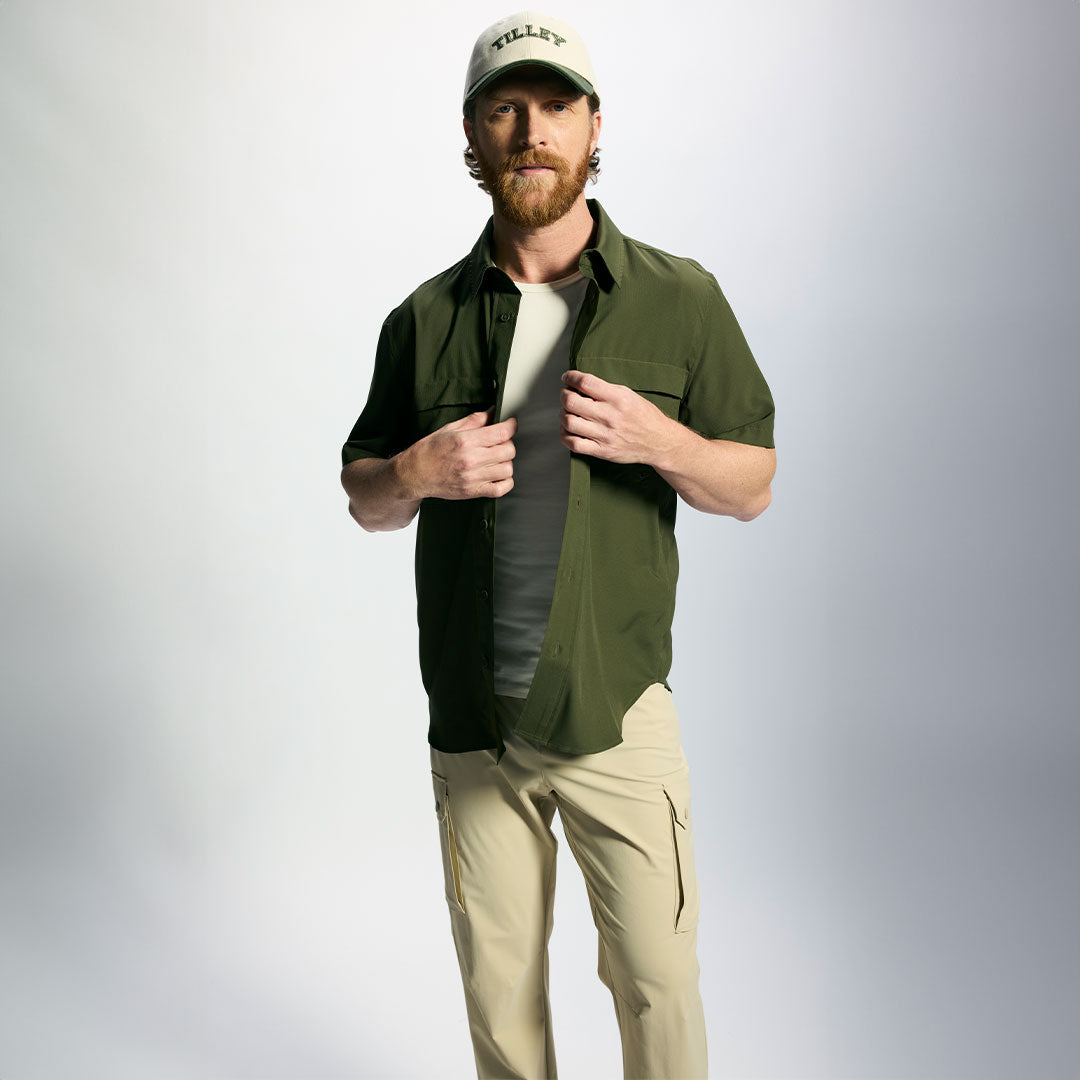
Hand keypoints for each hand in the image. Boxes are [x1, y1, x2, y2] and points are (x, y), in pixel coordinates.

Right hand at [399, 407, 516, 499]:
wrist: (415, 474)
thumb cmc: (429, 451)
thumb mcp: (449, 429)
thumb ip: (474, 420)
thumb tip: (491, 412)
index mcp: (466, 440)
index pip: (501, 433)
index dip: (511, 427)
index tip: (511, 425)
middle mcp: (471, 459)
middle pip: (508, 450)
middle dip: (507, 444)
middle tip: (499, 443)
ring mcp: (473, 477)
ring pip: (507, 469)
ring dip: (505, 462)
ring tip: (496, 459)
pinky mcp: (473, 491)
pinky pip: (501, 488)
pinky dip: (505, 482)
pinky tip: (498, 475)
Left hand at [559, 370, 677, 465]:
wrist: (659, 442)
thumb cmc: (645, 417)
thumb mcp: (630, 395)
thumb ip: (606, 389)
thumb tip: (581, 383)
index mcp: (618, 398)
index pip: (585, 382)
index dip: (570, 377)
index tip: (567, 377)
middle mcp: (610, 416)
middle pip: (571, 402)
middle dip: (564, 395)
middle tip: (567, 395)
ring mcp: (605, 435)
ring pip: (569, 422)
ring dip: (563, 415)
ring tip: (567, 412)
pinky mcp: (602, 450)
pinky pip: (574, 444)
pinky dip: (565, 435)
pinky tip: (568, 430)